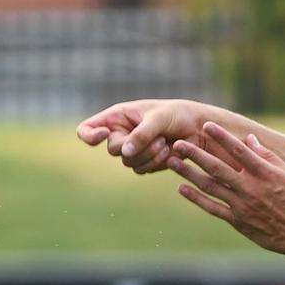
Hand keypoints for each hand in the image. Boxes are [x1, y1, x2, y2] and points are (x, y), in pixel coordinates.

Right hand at [76, 99, 206, 173]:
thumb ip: (141, 134)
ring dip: (149, 155)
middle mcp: (121, 134)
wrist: (198, 129)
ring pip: (129, 163)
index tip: (105, 135)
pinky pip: (141, 170)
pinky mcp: (144, 162)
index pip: (86, 129)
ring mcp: (131, 150)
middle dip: (136, 147)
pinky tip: (169, 151)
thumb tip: (124, 152)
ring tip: (166, 143)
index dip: (89, 135)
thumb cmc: (177, 114)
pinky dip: (156, 163)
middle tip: (158, 139)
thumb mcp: (159, 119)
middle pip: (113, 150)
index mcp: (117, 117)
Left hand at [167, 122, 284, 258]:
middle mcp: (251, 188)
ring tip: (172, 162)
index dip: (221, 136)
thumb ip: (268, 157)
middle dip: (195, 154)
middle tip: (177, 143)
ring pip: (210, 186)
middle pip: (218, 167)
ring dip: (189, 173)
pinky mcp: (238, 221)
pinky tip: (182, 188)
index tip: (206, 125)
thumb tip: (249, 139)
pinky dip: (196, 198)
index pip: (239, 150)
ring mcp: (243, 206)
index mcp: (266, 174)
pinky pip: (213, 208)